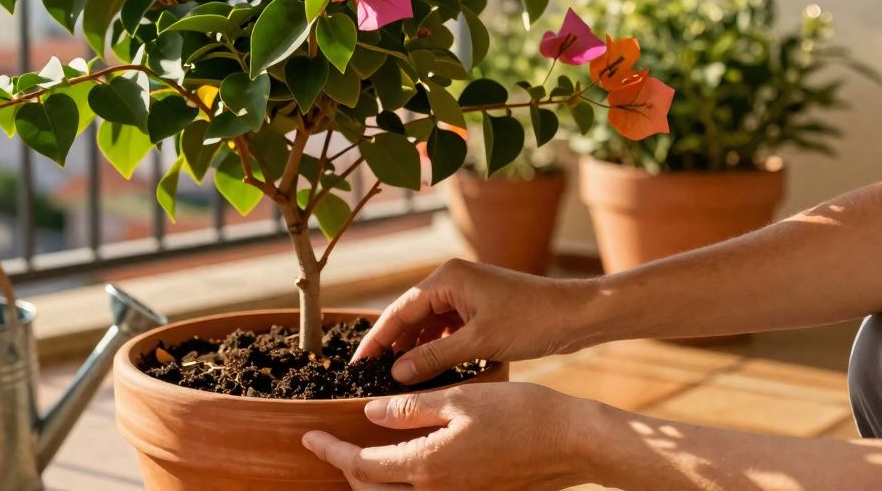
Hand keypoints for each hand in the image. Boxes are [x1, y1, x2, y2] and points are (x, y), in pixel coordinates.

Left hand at [302, 382, 591, 489]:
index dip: (330, 451)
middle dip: (346, 470)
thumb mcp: (459, 398)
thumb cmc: (521, 414)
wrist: (573, 443)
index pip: (361, 466)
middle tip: (330, 444)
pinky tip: (402, 460)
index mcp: (428, 467)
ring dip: (371, 482)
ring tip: (358, 454)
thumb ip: (410, 409)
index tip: (308, 437)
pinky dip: (400, 484)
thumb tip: (369, 412)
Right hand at [354, 259, 597, 383]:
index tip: (357, 362)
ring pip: (430, 325)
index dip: (377, 338)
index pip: (400, 309)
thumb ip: (434, 357)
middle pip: (412, 316)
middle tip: (372, 375)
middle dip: (394, 345)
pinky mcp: (480, 308)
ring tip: (397, 377)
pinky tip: (429, 370)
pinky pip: (448, 329)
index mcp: (448, 278)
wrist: (576, 315)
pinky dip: (438, 348)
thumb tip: (396, 373)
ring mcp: (467, 293)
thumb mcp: (479, 342)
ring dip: (416, 349)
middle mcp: (453, 280)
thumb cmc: (532, 320)